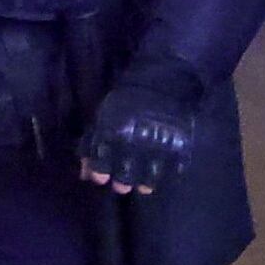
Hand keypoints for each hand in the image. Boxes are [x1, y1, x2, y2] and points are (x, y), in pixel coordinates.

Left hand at [77, 76, 201, 198]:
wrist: (162, 81)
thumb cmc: (127, 100)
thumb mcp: (104, 117)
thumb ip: (91, 144)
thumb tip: (84, 174)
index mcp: (112, 135)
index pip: (101, 166)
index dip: (100, 173)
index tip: (102, 177)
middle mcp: (133, 145)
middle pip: (124, 179)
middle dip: (122, 182)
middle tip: (124, 181)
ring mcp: (158, 148)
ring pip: (148, 181)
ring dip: (144, 184)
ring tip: (144, 183)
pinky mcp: (179, 148)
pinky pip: (173, 172)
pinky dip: (167, 175)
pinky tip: (162, 172)